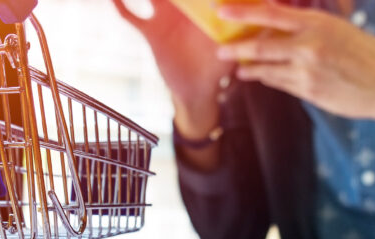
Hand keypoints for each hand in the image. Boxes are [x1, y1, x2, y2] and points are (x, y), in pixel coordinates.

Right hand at [113, 0, 234, 137]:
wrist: (196, 93)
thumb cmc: (217, 72)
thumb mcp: (228, 54)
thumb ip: (235, 39)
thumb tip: (252, 25)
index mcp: (204, 13)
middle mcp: (184, 13)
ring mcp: (165, 21)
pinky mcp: (151, 33)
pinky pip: (133, 18)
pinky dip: (122, 7)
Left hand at [216, 2, 374, 176]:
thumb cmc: (370, 55)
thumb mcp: (344, 31)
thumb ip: (314, 29)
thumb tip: (286, 28)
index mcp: (319, 24)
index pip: (271, 15)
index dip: (243, 13)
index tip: (222, 12)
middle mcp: (310, 47)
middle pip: (261, 46)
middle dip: (237, 49)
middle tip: (221, 51)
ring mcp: (308, 72)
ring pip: (268, 69)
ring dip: (250, 68)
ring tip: (239, 68)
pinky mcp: (309, 93)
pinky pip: (281, 84)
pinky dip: (268, 79)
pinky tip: (260, 77)